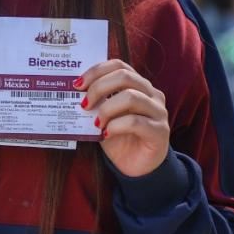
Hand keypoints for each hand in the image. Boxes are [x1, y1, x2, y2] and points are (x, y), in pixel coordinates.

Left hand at [76, 60, 169, 178]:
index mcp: (138, 85)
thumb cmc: (120, 138)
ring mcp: (158, 111)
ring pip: (131, 97)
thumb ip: (96, 102)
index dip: (96, 71)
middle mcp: (151, 93)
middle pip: (124, 76)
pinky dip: (116, 126)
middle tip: (84, 104)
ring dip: (107, 109)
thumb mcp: (104, 116)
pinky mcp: (160, 131)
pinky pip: (135, 121)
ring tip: (95, 123)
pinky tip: (106, 134)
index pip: (118, 65)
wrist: (137, 167)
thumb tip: (73, 92)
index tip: (77, 85)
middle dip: (98, 88)